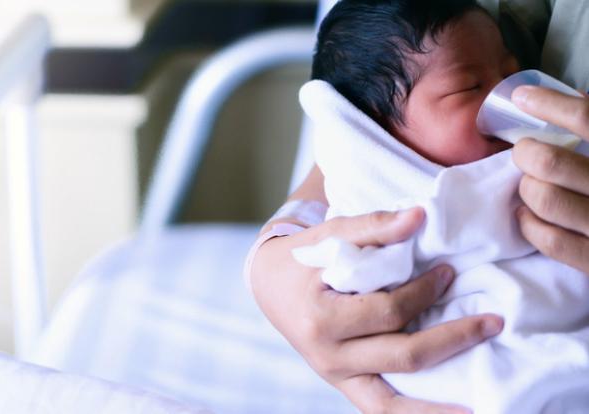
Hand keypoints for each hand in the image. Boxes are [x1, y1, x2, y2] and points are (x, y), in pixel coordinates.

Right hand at [250, 208, 502, 412]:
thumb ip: (373, 226)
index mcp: (321, 316)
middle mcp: (326, 355)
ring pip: (390, 404)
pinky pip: (378, 409)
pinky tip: (447, 412)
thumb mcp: (331, 234)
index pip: (387, 311)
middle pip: (400, 355)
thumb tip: (419, 217)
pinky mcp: (340, 384)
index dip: (424, 293)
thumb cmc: (302, 257)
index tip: (448, 272)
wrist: (269, 284)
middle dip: (452, 339)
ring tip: (481, 406)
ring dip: (437, 407)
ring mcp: (332, 375)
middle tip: (491, 322)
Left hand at [511, 86, 588, 272]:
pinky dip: (529, 224)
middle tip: (525, 153)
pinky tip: (527, 215)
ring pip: (545, 199)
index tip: (522, 96)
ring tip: (530, 185)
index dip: (550, 104)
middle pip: (552, 162)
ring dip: (527, 189)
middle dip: (527, 154)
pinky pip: (550, 239)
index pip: (588, 119)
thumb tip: (575, 94)